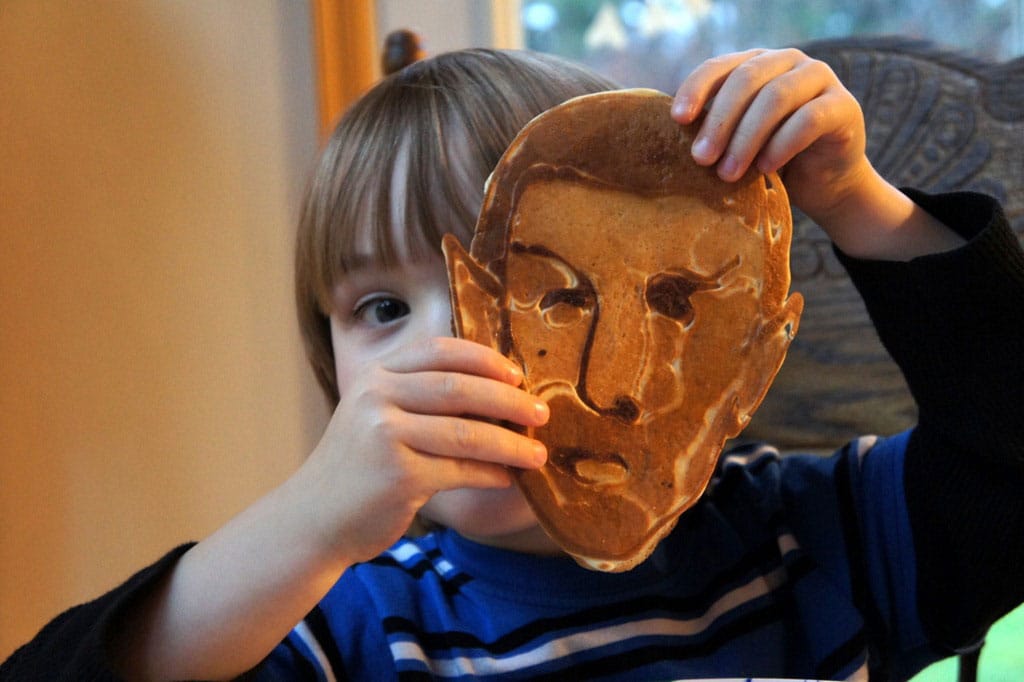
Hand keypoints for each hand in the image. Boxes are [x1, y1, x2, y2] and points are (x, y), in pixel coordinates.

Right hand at [298, 336, 548, 564]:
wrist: (312, 521)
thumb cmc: (357, 470)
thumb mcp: (376, 419)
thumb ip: (419, 399)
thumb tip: (498, 396)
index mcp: (376, 375)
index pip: (439, 351)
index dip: (484, 359)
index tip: (517, 374)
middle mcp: (376, 397)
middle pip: (459, 389)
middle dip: (509, 400)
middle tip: (542, 413)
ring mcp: (385, 435)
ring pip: (467, 433)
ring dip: (510, 444)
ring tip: (538, 454)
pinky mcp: (398, 476)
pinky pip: (460, 470)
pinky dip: (491, 474)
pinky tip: (508, 479)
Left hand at [671, 48, 869, 223]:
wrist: (823, 183)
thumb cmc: (769, 161)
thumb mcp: (736, 142)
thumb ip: (715, 130)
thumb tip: (670, 136)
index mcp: (755, 64)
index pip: (719, 66)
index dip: (696, 89)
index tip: (676, 120)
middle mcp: (787, 62)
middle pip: (746, 79)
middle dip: (719, 121)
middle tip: (700, 159)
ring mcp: (819, 78)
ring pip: (775, 98)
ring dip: (746, 138)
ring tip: (728, 173)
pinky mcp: (844, 105)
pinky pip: (808, 119)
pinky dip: (781, 145)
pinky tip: (766, 168)